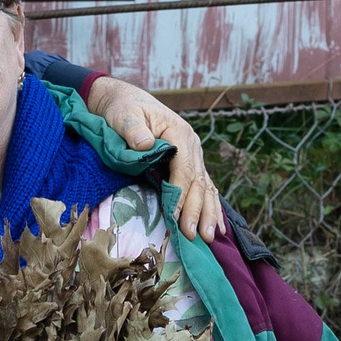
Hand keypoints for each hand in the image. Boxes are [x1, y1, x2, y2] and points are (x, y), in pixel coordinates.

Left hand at [86, 78, 222, 241]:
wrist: (129, 102)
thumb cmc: (125, 109)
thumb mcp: (124, 115)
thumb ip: (133, 129)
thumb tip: (145, 144)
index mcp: (180, 133)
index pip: (184, 169)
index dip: (181, 193)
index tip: (175, 215)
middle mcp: (192, 145)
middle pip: (198, 182)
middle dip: (197, 211)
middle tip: (194, 235)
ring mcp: (194, 156)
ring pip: (206, 188)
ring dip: (208, 214)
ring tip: (209, 238)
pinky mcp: (190, 165)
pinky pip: (204, 188)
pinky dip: (210, 208)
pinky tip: (216, 227)